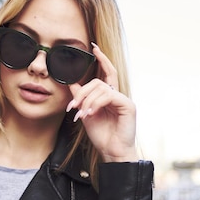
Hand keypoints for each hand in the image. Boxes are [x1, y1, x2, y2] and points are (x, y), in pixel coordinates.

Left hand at [66, 43, 138, 162]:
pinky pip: (108, 96)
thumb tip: (71, 82)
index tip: (93, 47)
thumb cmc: (101, 135)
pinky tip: (90, 113)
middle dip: (82, 92)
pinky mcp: (128, 105)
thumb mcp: (86, 113)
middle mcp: (117, 95)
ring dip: (87, 101)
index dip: (101, 59)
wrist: (111, 151)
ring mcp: (124, 99)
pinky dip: (96, 104)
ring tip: (81, 114)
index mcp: (109, 96)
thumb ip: (81, 97)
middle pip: (98, 81)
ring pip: (101, 88)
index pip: (106, 72)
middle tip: (73, 106)